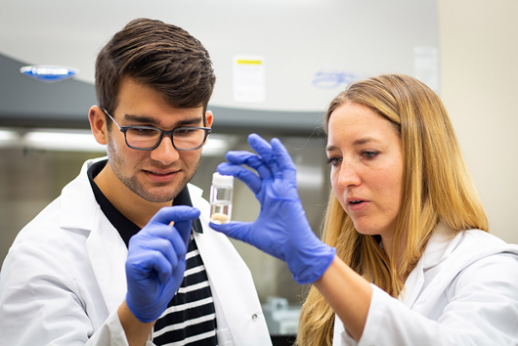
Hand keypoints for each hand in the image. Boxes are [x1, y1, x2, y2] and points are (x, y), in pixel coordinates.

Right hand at [125, 206, 199, 322]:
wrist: (153, 301)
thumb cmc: (164, 277)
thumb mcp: (178, 252)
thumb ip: (181, 234)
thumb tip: (188, 214)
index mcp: (152, 232)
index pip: (165, 214)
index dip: (181, 211)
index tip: (197, 212)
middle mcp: (141, 236)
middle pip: (169, 231)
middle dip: (179, 250)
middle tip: (172, 264)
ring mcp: (136, 248)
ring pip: (165, 245)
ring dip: (171, 262)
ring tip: (165, 271)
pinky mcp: (133, 261)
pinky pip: (158, 258)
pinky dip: (165, 270)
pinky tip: (160, 277)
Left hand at [209, 134, 334, 283]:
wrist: (294, 250)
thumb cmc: (277, 243)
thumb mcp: (247, 233)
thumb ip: (231, 228)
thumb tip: (213, 225)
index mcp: (266, 197)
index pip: (250, 177)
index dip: (237, 170)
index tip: (222, 168)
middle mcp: (274, 190)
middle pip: (260, 166)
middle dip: (245, 157)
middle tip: (230, 154)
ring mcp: (283, 188)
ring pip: (273, 163)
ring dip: (262, 150)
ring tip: (251, 139)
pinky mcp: (290, 189)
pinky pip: (287, 168)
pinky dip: (281, 155)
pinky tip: (273, 144)